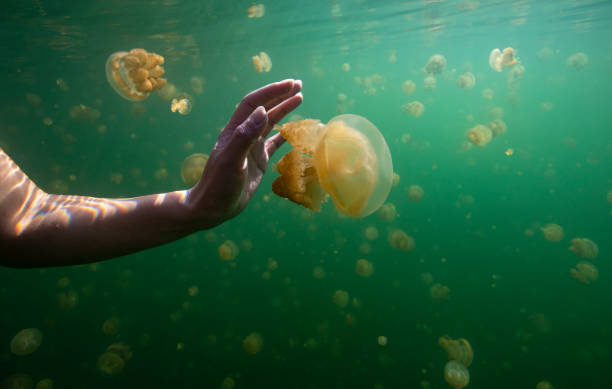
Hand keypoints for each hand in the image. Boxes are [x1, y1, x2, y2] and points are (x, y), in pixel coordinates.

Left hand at [186, 79, 302, 226]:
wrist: (213, 207)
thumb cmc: (218, 185)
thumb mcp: (231, 160)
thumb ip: (245, 136)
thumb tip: (262, 111)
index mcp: (235, 131)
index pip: (254, 103)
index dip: (271, 92)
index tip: (289, 85)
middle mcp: (244, 135)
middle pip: (264, 108)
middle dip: (280, 95)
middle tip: (299, 85)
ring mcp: (252, 148)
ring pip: (271, 122)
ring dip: (284, 109)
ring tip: (299, 98)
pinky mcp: (258, 161)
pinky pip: (274, 143)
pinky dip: (286, 134)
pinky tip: (296, 130)